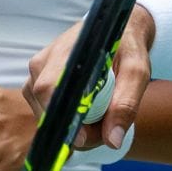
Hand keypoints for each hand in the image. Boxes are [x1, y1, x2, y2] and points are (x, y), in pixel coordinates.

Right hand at [25, 5, 153, 152]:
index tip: (84, 138)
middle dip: (76, 129)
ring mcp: (35, 76)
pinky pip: (48, 114)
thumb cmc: (126, 47)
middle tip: (107, 126)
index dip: (63, 119)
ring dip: (74, 127)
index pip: (49, 92)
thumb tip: (113, 142)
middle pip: (48, 111)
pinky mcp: (36, 86)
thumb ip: (126, 104)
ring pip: (47, 117)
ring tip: (101, 114)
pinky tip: (88, 113)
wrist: (114, 29)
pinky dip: (69, 121)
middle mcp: (41, 64)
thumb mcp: (136, 71)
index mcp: (62, 54)